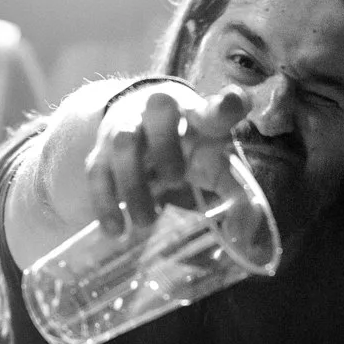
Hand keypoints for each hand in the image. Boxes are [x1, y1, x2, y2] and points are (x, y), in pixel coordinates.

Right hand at [85, 82, 250, 235]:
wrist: (137, 122)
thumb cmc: (186, 144)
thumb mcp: (212, 160)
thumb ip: (232, 191)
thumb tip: (246, 237)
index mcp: (198, 113)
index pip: (214, 107)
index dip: (225, 107)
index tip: (232, 106)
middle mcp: (161, 110)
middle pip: (159, 108)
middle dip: (165, 144)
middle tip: (175, 181)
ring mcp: (127, 126)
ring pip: (123, 144)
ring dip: (134, 184)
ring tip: (146, 222)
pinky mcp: (102, 149)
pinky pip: (97, 172)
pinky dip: (104, 202)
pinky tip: (116, 230)